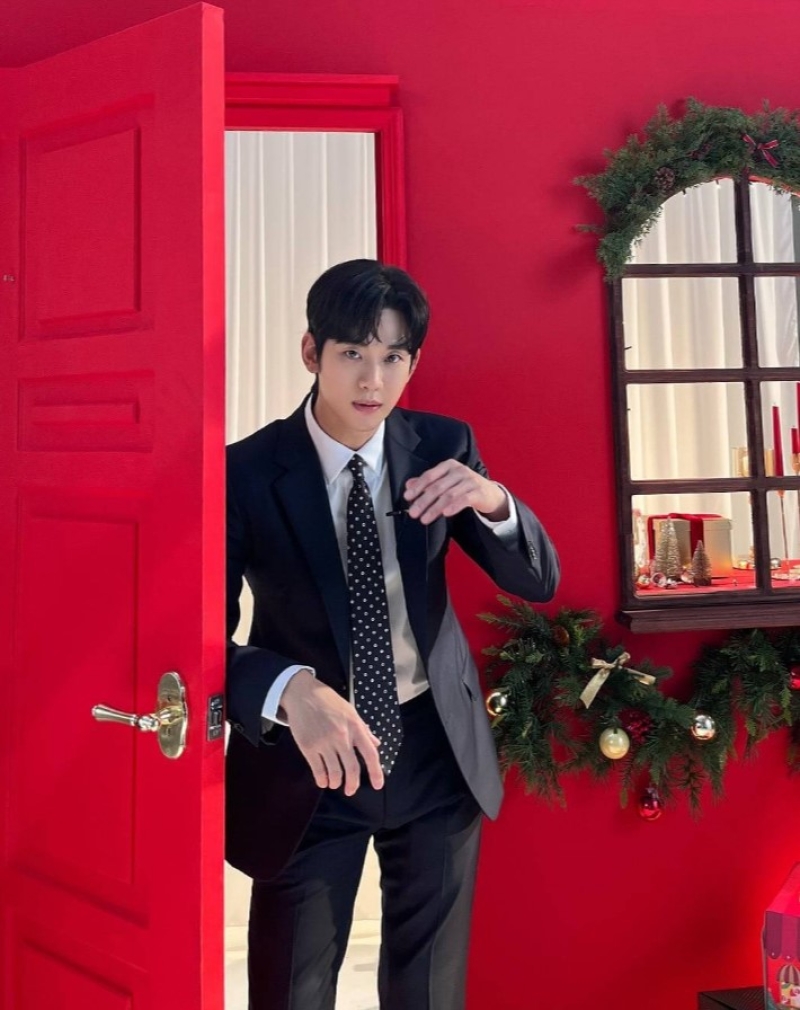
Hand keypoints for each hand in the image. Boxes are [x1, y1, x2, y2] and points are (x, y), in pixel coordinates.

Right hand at [280, 670, 383, 793]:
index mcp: (355, 727)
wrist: (303, 694)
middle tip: (350, 790)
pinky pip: (318, 770)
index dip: (376, 772)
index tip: (378, 785)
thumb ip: (363, 730)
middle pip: (353, 768)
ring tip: (335, 783)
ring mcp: (325, 742)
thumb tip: (376, 744)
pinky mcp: (309, 747)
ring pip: (335, 773)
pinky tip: (323, 781)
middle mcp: (342, 736)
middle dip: (353, 784)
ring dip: (336, 783)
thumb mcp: (350, 712)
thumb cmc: (328, 702)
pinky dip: (322, 780)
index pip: (370, 754)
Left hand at [403, 460, 508, 524]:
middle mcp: (459, 470)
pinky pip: (464, 499)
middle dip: (423, 501)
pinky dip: (453, 507)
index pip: (429, 476)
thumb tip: (408, 485)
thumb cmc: (464, 487)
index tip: (408, 497)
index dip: (417, 487)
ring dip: (434, 508)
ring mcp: (470, 480)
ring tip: (425, 518)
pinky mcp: (479, 492)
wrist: (489, 493)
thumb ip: (427, 483)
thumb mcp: (445, 482)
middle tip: (413, 513)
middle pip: (437, 487)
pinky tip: (445, 514)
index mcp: (449, 466)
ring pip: (448, 495)